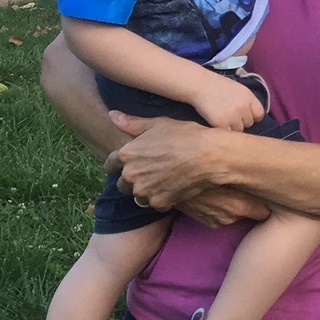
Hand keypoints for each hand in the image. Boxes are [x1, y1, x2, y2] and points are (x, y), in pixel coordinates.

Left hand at [108, 111, 268, 225]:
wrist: (209, 156)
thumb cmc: (185, 136)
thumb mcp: (158, 124)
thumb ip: (132, 123)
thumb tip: (112, 115)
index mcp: (127, 154)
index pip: (110, 165)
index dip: (116, 165)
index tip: (123, 166)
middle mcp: (131, 175)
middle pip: (123, 184)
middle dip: (133, 180)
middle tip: (150, 173)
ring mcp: (144, 191)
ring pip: (138, 196)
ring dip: (146, 191)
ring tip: (163, 182)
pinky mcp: (159, 203)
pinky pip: (155, 204)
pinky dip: (162, 199)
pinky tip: (173, 189)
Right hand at [190, 73, 265, 130]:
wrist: (200, 85)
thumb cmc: (217, 86)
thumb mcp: (238, 89)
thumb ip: (246, 101)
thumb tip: (252, 114)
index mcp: (249, 97)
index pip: (259, 114)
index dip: (253, 116)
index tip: (245, 116)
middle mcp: (244, 107)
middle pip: (249, 123)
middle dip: (241, 121)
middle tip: (230, 116)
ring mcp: (233, 116)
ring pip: (239, 130)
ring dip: (232, 127)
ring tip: (223, 119)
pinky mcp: (222, 124)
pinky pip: (228, 133)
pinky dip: (224, 130)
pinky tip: (218, 123)